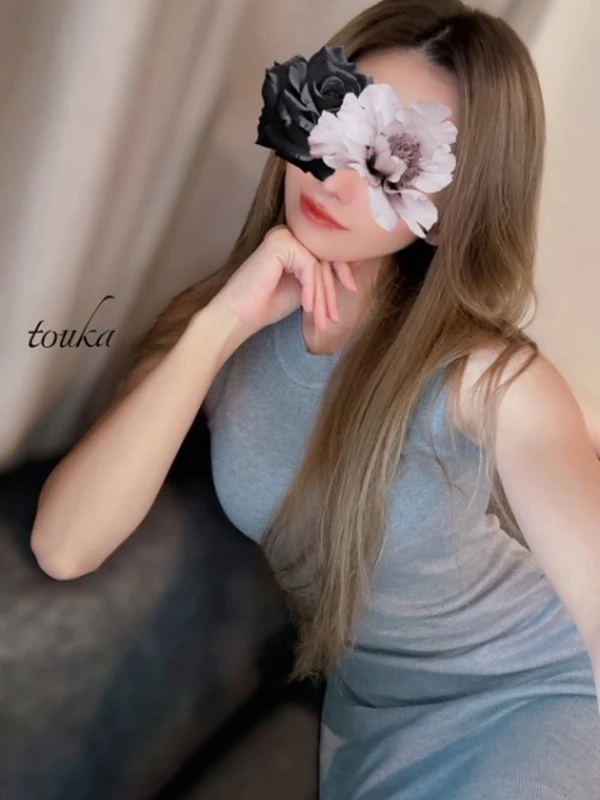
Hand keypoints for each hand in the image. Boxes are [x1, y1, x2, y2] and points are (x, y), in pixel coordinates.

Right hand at [208, 224, 358, 340]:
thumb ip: (321, 276)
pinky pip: (309, 266)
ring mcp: (283, 235)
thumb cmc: (267, 304)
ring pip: (318, 265)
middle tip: (333, 317)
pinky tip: (306, 307)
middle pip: (324, 259)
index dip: (341, 272)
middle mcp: (288, 233)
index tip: (352, 291)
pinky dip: (310, 289)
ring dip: (322, 296)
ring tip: (321, 320)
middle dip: (330, 292)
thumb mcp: (305, 288)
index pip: (326, 252)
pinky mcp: (280, 244)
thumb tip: (354, 268)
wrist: (238, 315)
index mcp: (293, 241)